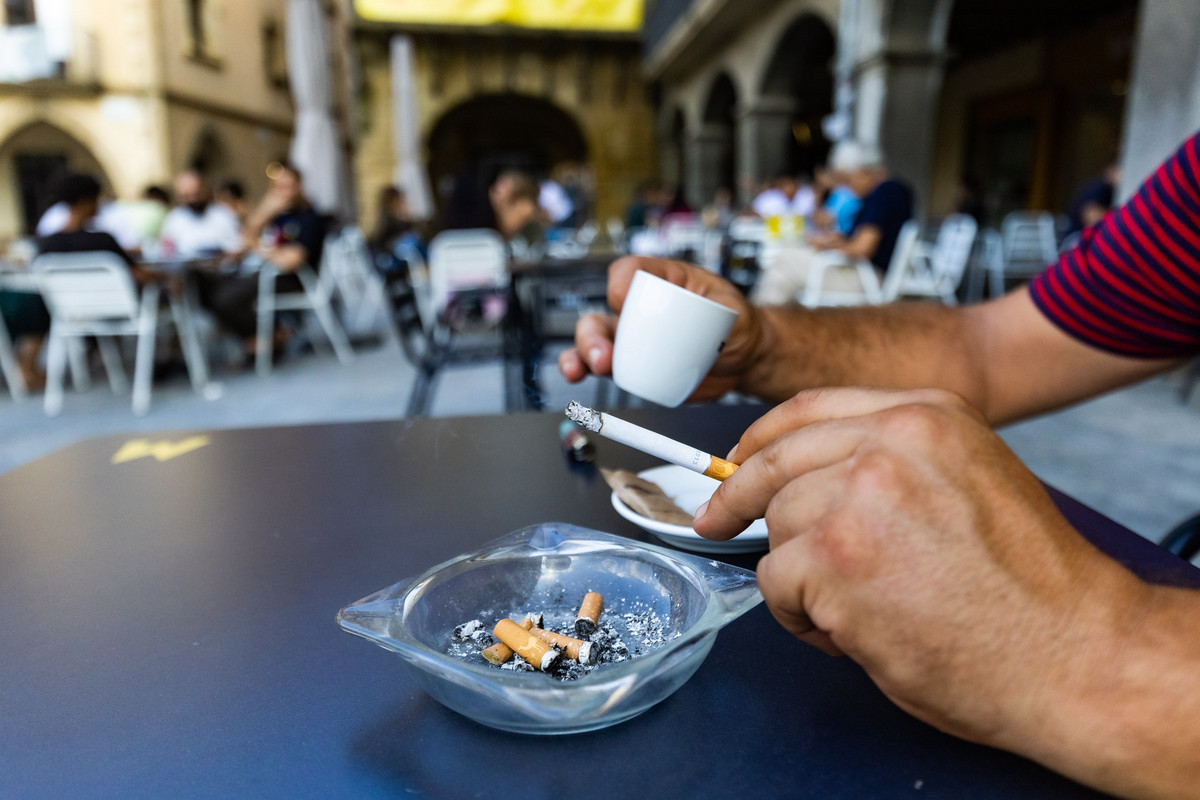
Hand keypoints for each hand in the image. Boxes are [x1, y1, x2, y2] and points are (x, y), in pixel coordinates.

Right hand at [558, 257, 764, 401]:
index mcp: (660, 281)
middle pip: (602, 312)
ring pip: (594, 342)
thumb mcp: (731, 307)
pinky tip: (579, 377)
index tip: (623, 300)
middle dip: (593, 334)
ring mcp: (631, 339)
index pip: (629, 271)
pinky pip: (602, 368)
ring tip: (584, 368)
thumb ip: (712, 308)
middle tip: (604, 356)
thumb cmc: (736, 322)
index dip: (620, 283)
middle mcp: (638, 308)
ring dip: (582, 354)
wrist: (743, 357)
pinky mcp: (632, 366)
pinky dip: (585, 371)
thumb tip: (685, 316)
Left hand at [693, 387, 1145, 762]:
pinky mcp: (837, 563)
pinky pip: (777, 585)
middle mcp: (891, 445)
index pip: (810, 410)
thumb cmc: (1030, 585)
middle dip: (737, 498)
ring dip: (798, 574)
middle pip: (776, 464)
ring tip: (850, 605)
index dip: (761, 438)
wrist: (1076, 653)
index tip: (734, 460)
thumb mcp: (970, 478)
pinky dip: (801, 617)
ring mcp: (859, 501)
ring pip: (776, 528)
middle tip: (716, 521)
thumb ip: (897, 461)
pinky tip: (848, 630)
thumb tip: (812, 476)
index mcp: (927, 415)